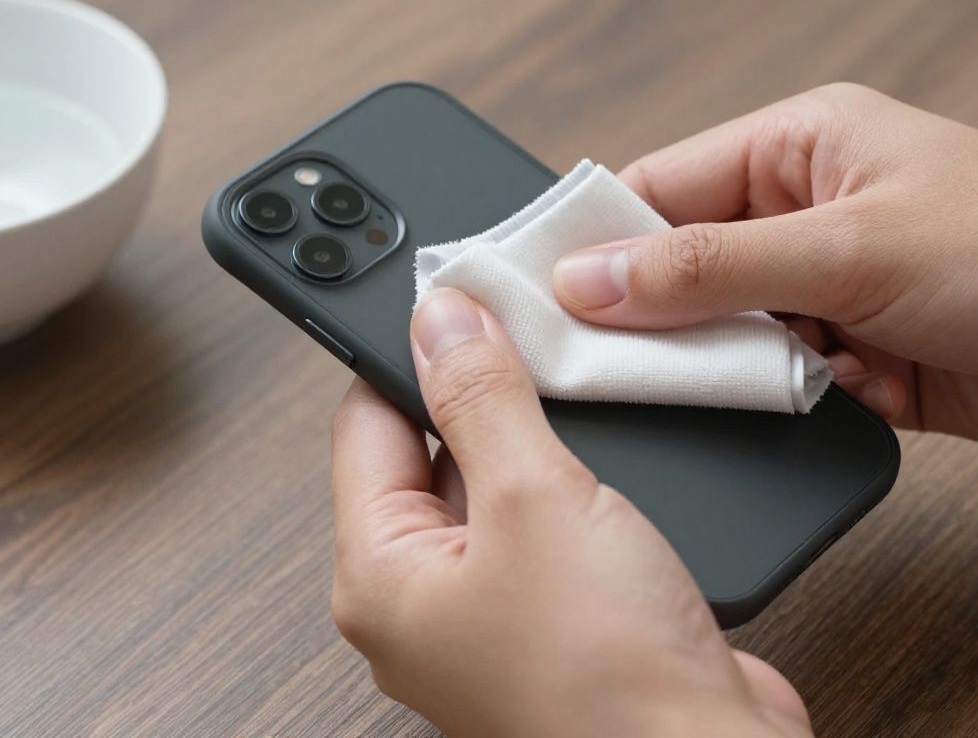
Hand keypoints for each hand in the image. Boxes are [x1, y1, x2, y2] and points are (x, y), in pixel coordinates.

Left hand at [330, 288, 812, 737]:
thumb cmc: (606, 683)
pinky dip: (575, 480)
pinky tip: (610, 444)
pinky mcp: (560, 618)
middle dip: (479, 389)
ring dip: (535, 432)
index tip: (450, 295)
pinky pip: (550, 522)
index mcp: (381, 578)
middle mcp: (427, 601)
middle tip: (526, 325)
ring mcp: (495, 613)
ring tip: (575, 378)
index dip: (407, 352)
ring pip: (500, 485)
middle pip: (431, 453)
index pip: (366, 424)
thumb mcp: (534, 500)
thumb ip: (480, 398)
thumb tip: (441, 321)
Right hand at [552, 83, 977, 451]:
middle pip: (682, 268)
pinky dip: (779, 401)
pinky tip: (809, 398)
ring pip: (725, 335)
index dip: (595, 242)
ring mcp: (833, 288)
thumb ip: (711, 268)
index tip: (541, 297)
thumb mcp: (853, 247)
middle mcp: (809, 211)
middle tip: (612, 360)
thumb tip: (593, 277)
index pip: (659, 186)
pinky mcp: (861, 357)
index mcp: (800, 144)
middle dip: (656, 319)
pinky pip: (778, 383)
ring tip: (739, 377)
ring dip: (725, 367)